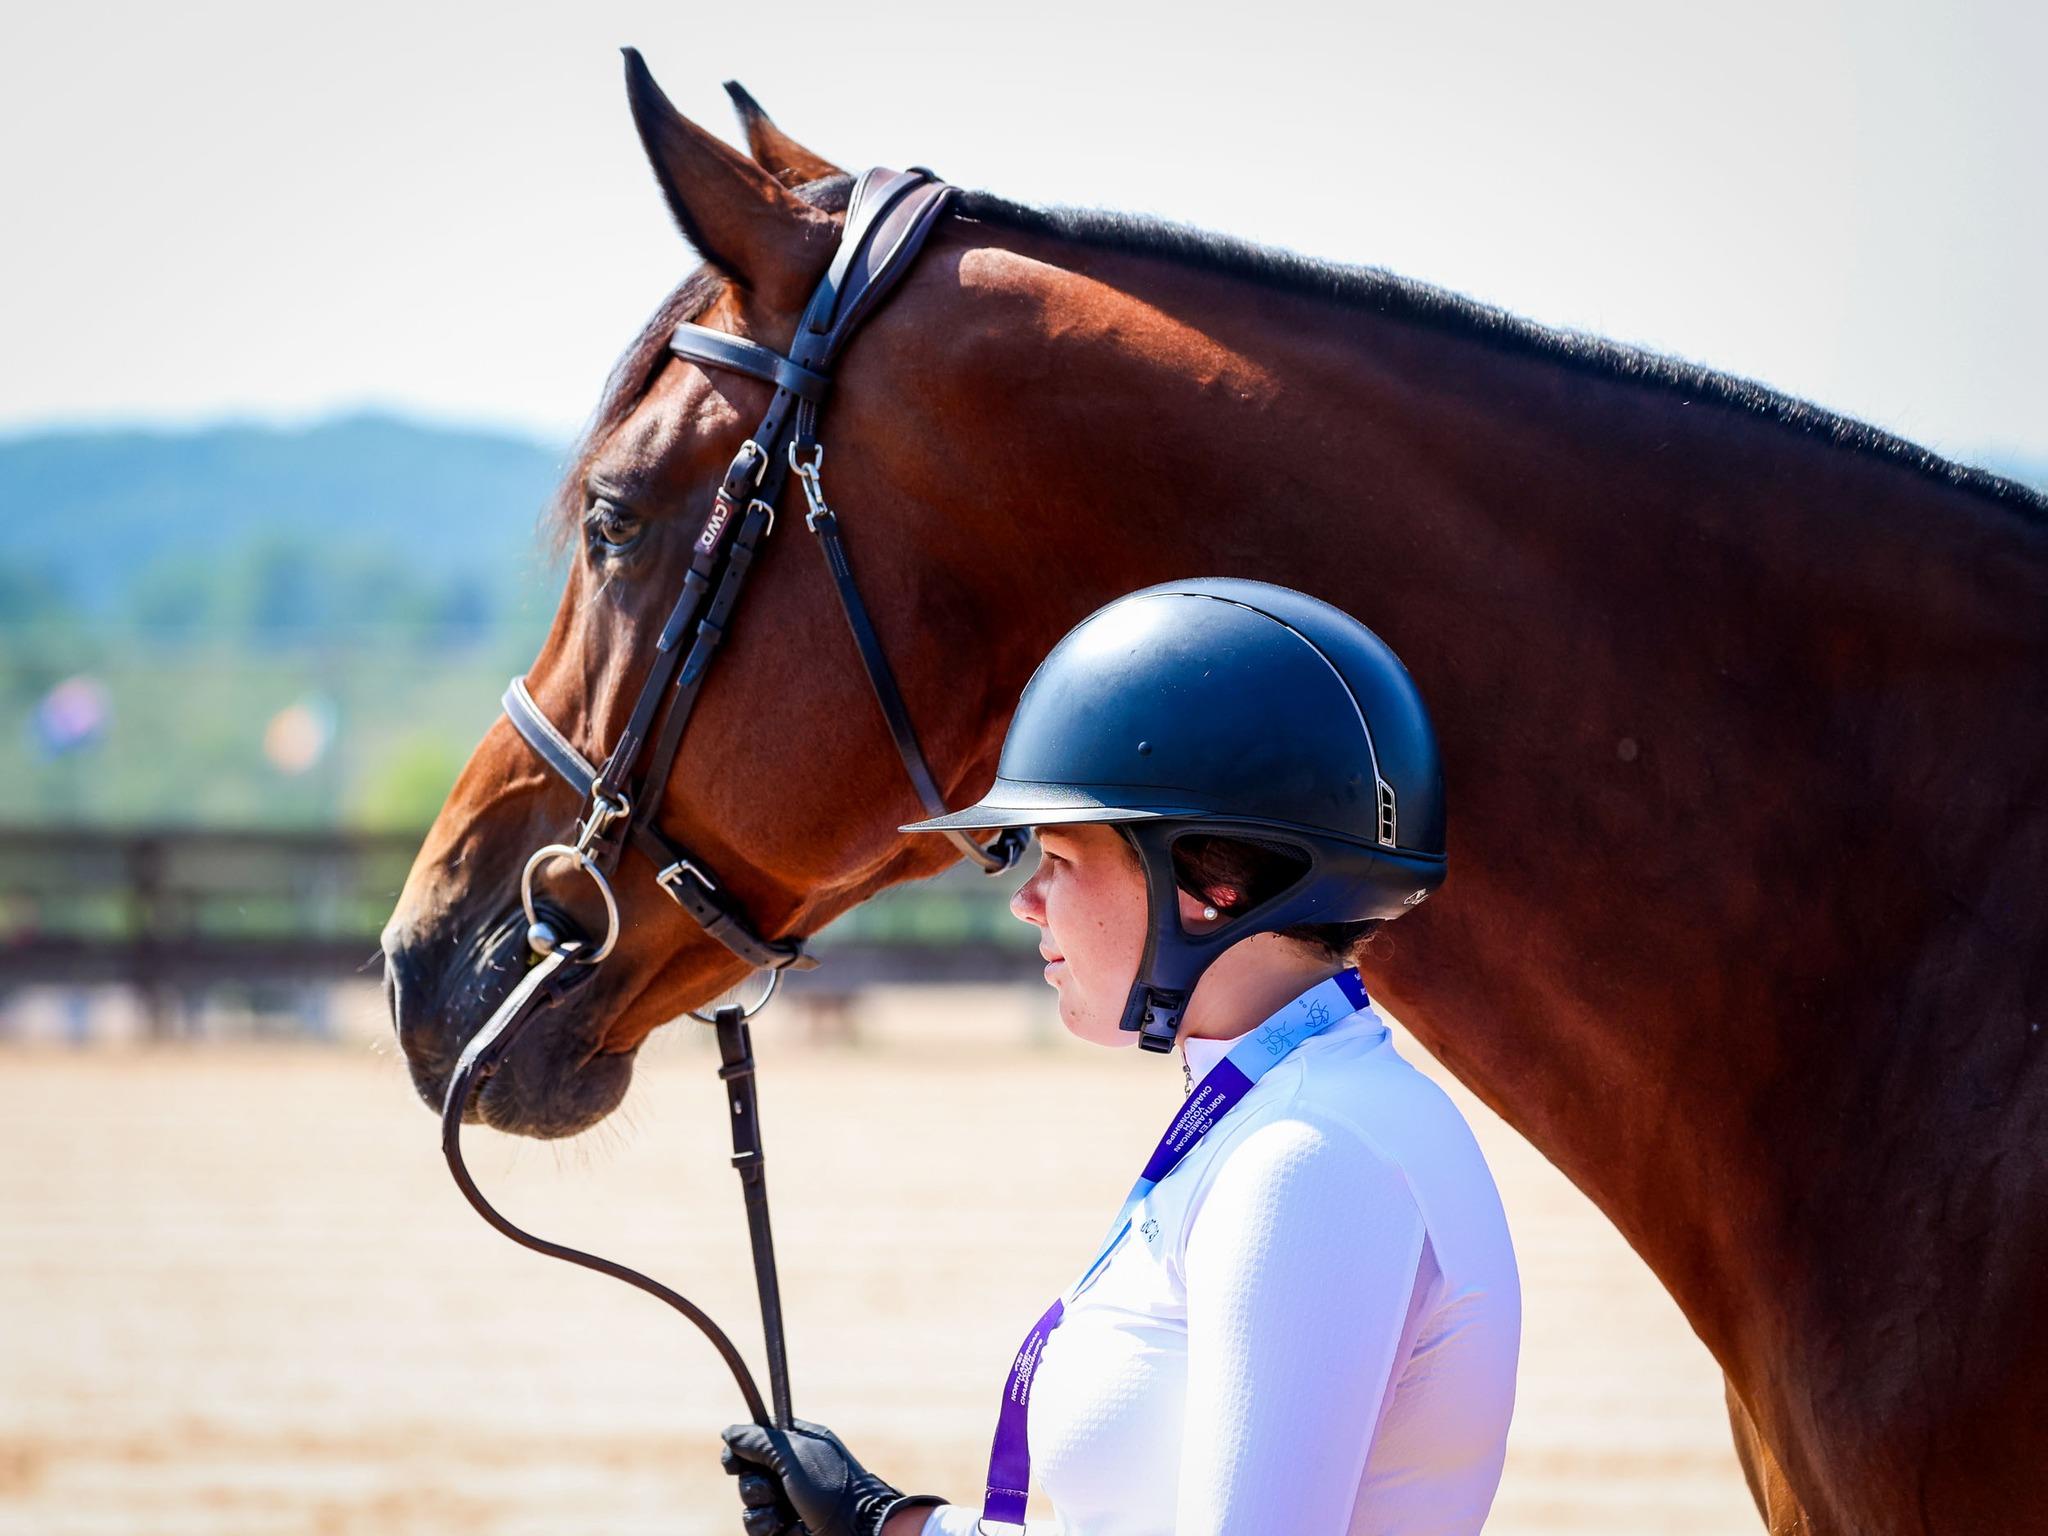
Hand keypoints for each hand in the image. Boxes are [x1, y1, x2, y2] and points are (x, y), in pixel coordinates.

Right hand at [720, 1416, 943, 1535]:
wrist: (856, 1529)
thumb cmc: (832, 1486)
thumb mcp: (795, 1454)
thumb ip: (759, 1441)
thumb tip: (728, 1432)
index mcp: (798, 1443)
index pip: (757, 1438)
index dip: (741, 1449)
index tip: (732, 1463)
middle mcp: (791, 1470)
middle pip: (748, 1473)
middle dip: (754, 1485)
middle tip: (774, 1488)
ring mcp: (789, 1500)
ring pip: (750, 1504)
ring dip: (761, 1509)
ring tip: (783, 1512)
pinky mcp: (785, 1526)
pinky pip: (758, 1527)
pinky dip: (768, 1528)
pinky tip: (786, 1527)